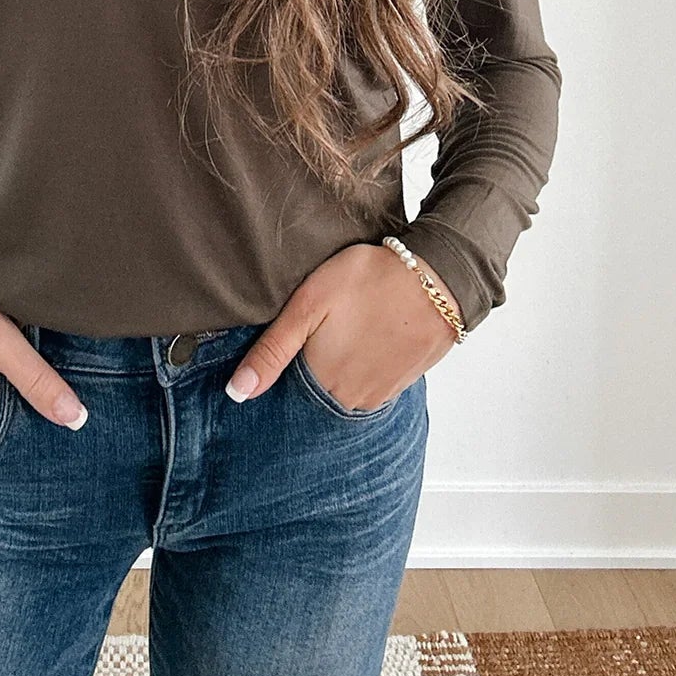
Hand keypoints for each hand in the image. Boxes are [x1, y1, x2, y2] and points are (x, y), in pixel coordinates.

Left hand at [224, 243, 460, 408]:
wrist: (438, 277)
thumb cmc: (369, 281)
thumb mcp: (309, 304)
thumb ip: (272, 350)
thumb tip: (236, 394)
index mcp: (322, 381)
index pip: (285, 388)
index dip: (281, 364)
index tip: (291, 338)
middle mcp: (349, 399)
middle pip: (314, 389)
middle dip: (310, 365)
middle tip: (321, 327)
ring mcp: (379, 394)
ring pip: (342, 388)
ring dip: (338, 366)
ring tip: (344, 330)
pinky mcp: (402, 383)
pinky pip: (370, 383)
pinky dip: (362, 366)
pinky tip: (365, 338)